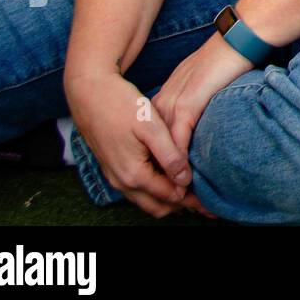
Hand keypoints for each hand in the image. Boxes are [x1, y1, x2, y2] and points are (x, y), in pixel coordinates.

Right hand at [64, 69, 195, 218]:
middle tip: (204, 201)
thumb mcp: (151, 127)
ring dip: (168, 198)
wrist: (89, 93)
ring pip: (146, 199)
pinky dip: (155, 190)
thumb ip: (169, 155)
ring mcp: (115, 176)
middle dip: (181, 204)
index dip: (192, 200)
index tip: (210, 201)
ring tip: (192, 190)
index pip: (169, 197)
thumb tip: (185, 180)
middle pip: (157, 206)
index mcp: (134, 173)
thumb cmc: (121, 105)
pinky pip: (137, 189)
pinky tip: (170, 176)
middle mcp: (122, 181)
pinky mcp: (113, 167)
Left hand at [151, 32, 254, 211]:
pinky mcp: (186, 106)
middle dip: (163, 178)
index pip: (154, 143)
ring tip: (183, 199)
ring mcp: (171, 106)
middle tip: (177, 203)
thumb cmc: (226, 60)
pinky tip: (188, 180)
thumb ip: (194, 106)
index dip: (161, 166)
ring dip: (171, 178)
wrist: (236, 40)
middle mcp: (161, 106)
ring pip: (164, 151)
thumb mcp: (202, 86)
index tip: (171, 188)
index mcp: (164, 101)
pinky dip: (181, 164)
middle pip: (154, 151)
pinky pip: (178, 142)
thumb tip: (198, 124)